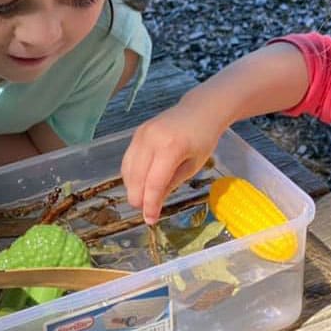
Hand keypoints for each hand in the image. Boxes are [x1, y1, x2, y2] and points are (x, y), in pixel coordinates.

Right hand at [122, 99, 225, 223]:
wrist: (200, 110)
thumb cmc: (203, 139)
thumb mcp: (193, 165)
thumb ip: (171, 183)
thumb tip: (153, 203)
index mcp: (171, 148)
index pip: (154, 183)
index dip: (150, 205)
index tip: (150, 220)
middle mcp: (152, 139)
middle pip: (136, 178)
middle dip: (139, 199)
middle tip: (146, 213)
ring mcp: (141, 134)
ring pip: (128, 170)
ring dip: (132, 188)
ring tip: (142, 200)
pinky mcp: (137, 133)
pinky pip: (128, 159)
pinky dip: (130, 175)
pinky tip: (138, 184)